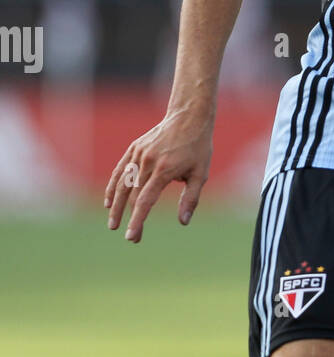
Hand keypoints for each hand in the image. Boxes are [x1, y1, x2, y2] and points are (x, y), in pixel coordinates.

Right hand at [104, 106, 213, 242]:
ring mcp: (138, 154)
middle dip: (131, 219)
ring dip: (116, 206)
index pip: (145, 201)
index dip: (137, 220)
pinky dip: (113, 186)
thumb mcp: (200, 174)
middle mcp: (148, 162)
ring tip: (113, 225)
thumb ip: (190, 199)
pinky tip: (109, 202)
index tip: (131, 236)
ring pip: (122, 184)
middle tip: (132, 239)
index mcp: (164, 170)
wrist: (188, 118)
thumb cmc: (198, 148)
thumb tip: (183, 222)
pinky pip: (120, 170)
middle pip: (133, 196)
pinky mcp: (134, 148)